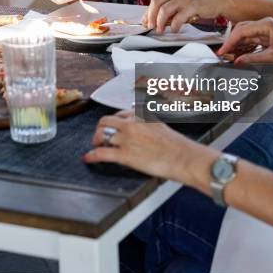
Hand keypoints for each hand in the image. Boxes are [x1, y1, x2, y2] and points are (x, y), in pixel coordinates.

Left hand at [83, 110, 215, 183]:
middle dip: (100, 129)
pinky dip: (92, 156)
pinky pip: (101, 153)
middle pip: (105, 122)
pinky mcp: (125, 155)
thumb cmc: (176, 144)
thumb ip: (147, 121)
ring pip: (101, 135)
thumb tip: (141, 124)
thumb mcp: (160, 124)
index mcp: (141, 115)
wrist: (183, 157)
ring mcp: (127, 139)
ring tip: (95, 145)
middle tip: (99, 136)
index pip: (119, 114)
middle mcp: (131, 124)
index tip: (112, 126)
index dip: (113, 122)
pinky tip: (88, 158)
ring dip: (95, 141)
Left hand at [143, 0, 226, 32]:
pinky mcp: (193, 6)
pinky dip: (174, 26)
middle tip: (151, 27)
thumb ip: (170, 4)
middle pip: (156, 3)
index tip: (145, 21)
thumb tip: (157, 17)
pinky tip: (175, 29)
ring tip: (161, 30)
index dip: (148, 12)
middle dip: (151, 17)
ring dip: (160, 23)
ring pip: (164, 11)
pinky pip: (178, 18)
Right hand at [218, 17, 272, 63]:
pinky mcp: (266, 36)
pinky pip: (250, 39)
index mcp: (267, 24)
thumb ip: (253, 58)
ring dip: (236, 44)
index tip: (222, 50)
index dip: (230, 41)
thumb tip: (238, 61)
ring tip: (227, 53)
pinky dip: (243, 46)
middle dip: (231, 41)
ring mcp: (265, 29)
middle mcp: (265, 24)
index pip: (242, 30)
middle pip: (241, 29)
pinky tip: (237, 52)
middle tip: (222, 52)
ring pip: (245, 34)